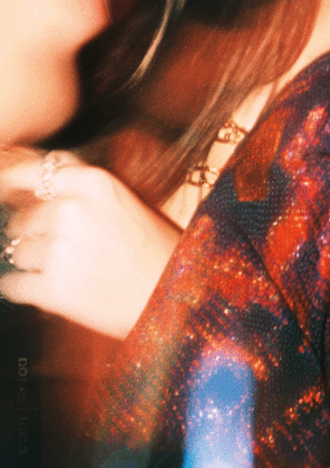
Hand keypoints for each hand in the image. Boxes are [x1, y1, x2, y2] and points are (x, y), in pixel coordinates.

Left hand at [0, 147, 179, 338]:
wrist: (175, 296)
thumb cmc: (152, 247)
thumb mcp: (121, 198)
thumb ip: (76, 181)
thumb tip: (23, 179)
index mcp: (93, 182)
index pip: (30, 171)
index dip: (13, 183)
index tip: (8, 191)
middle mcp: (72, 210)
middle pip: (21, 217)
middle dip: (35, 231)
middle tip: (68, 246)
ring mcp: (59, 251)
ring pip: (15, 251)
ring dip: (34, 261)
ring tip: (70, 269)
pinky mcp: (52, 290)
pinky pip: (12, 283)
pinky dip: (26, 288)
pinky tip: (55, 288)